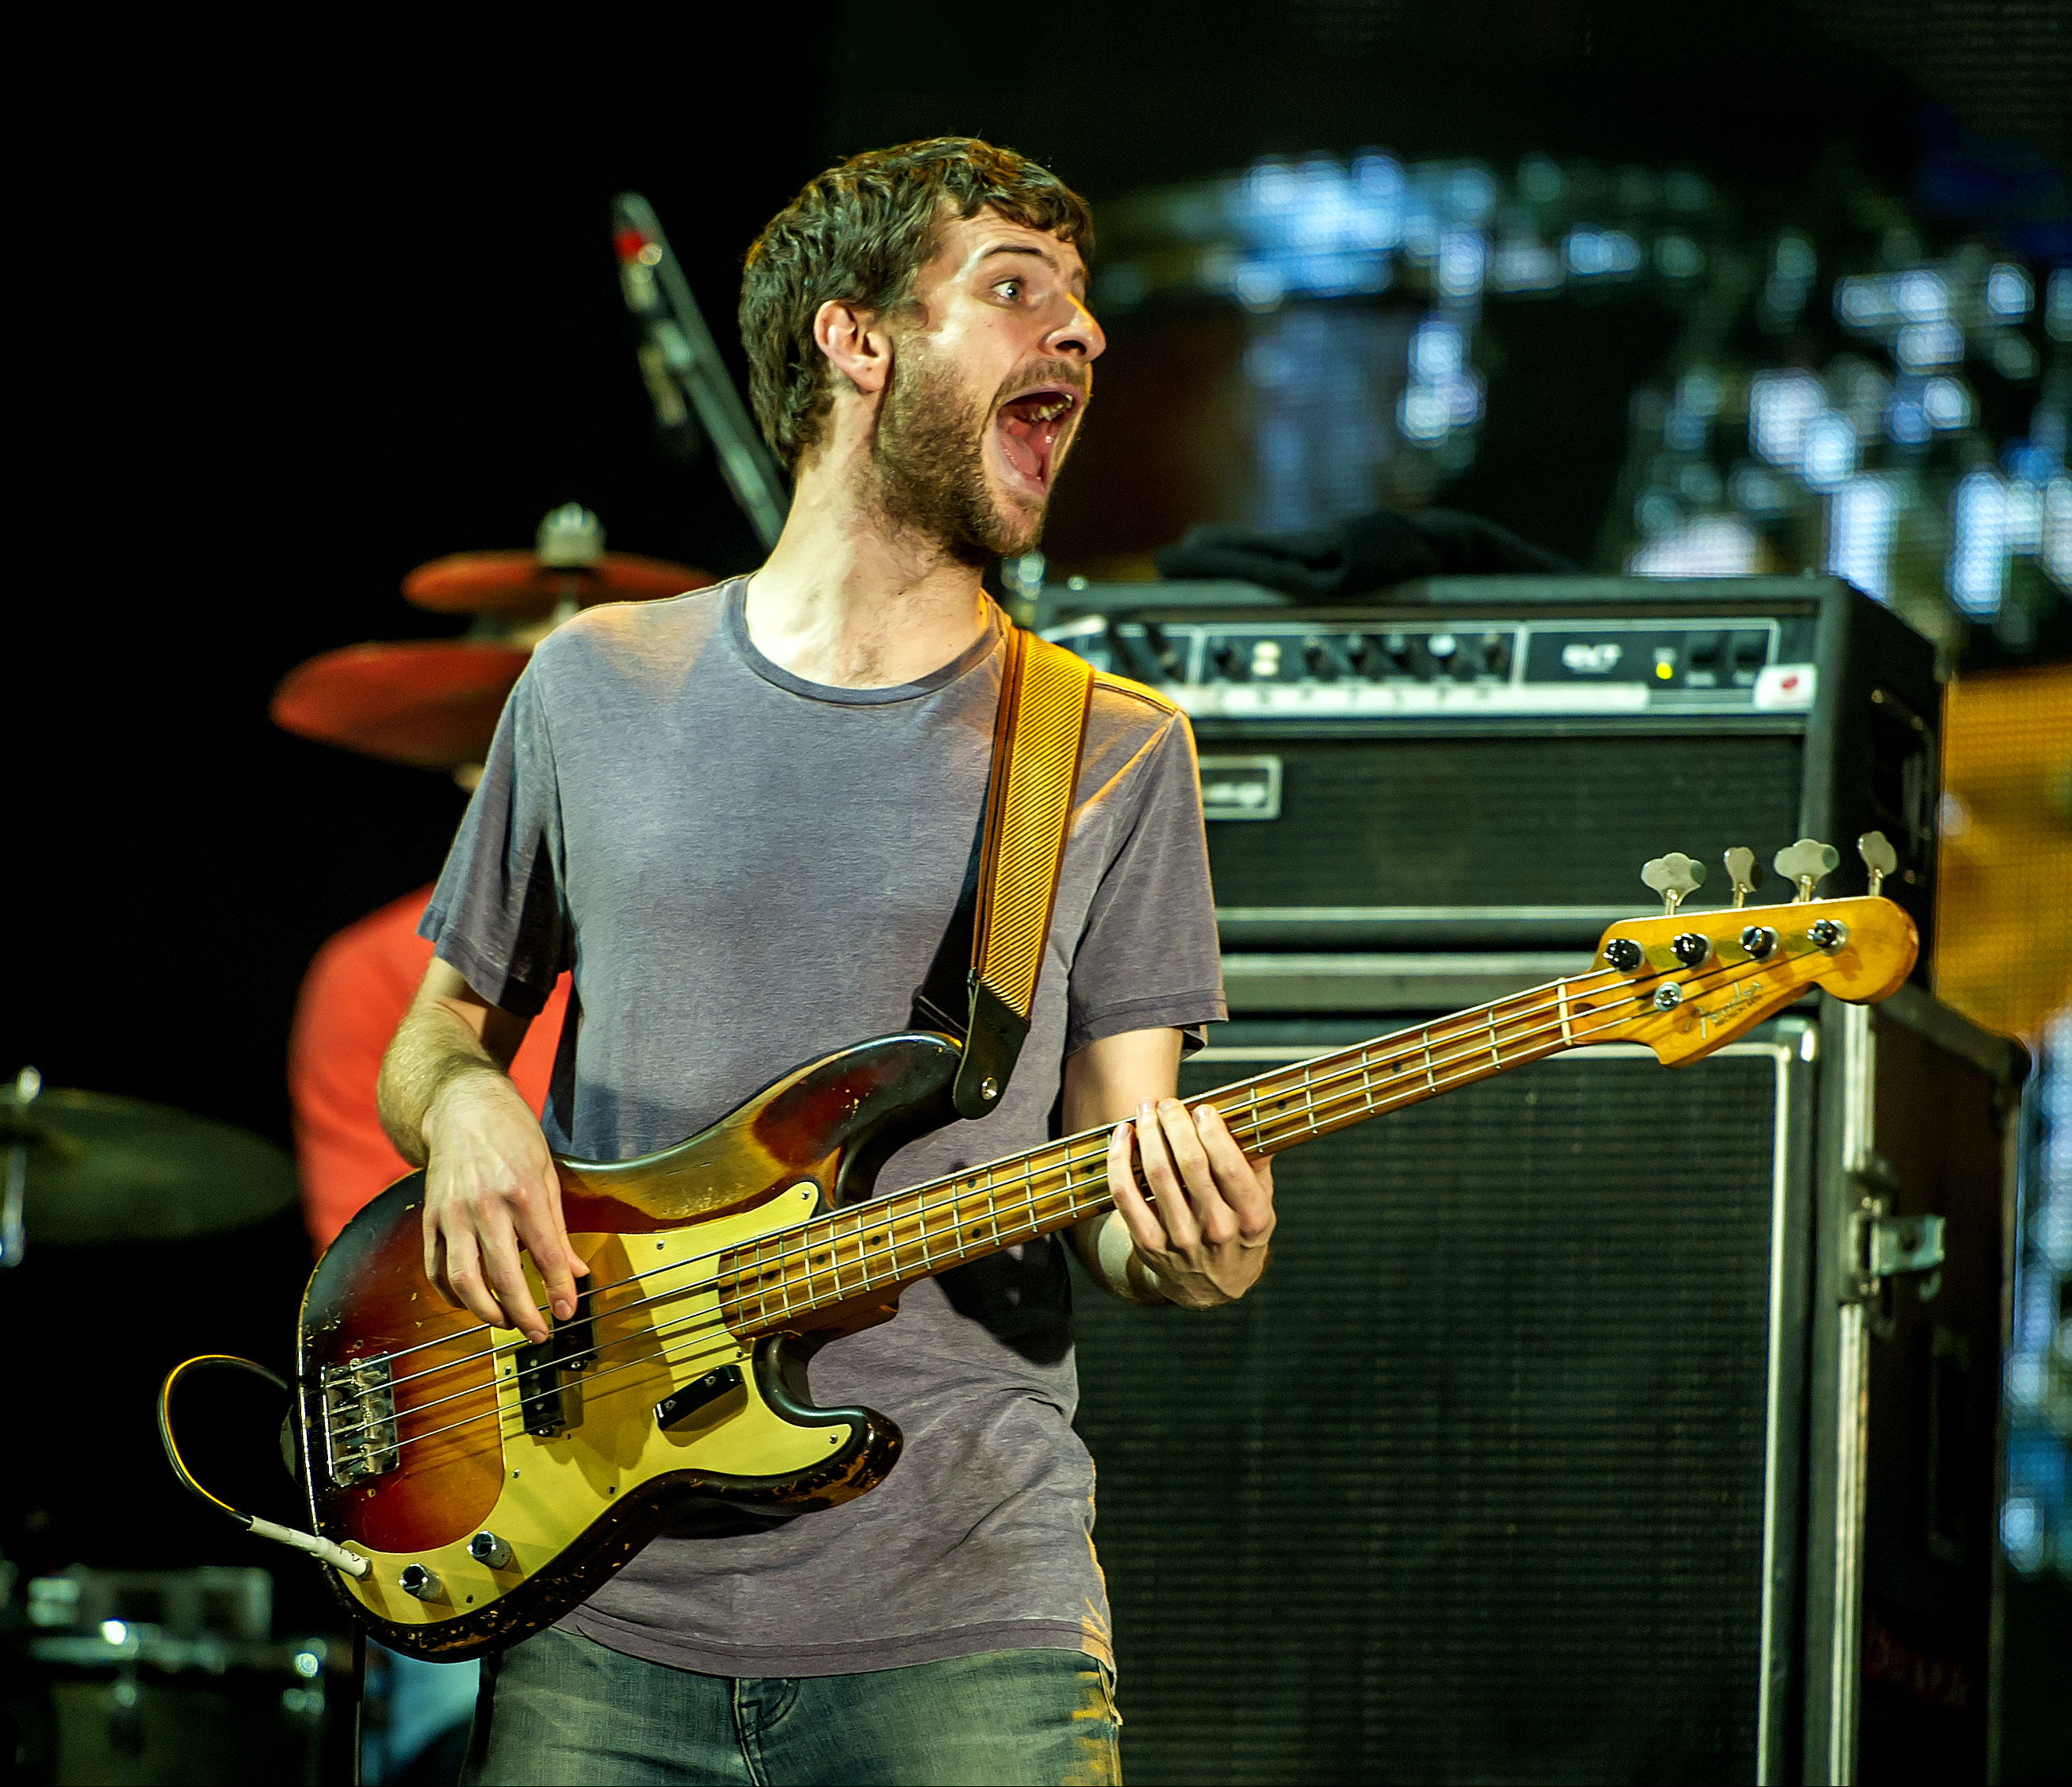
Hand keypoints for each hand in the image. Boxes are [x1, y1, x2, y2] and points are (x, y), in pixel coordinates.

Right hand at [420, 1069, 585, 1341]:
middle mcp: (483, 1205)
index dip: (558, 1289)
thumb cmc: (511, 1134)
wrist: (461, 1106)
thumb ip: (558, 1226)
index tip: (567, 1313)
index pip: (544, 1254)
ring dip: (485, 1312)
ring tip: (506, 1323)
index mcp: (521, 1191)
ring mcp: (451, 1214)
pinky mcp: (430, 1218)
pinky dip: (451, 1295)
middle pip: (502, 1276)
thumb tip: (575, 1270)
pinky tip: (471, 1303)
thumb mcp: (547, 1172)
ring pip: (462, 1280)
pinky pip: (435, 1269)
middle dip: (523, 1313)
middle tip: (539, 1333)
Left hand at [1107, 1099, 1274, 1308]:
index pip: (1230, 1166)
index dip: (1213, 1132)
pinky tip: (1122, 1137)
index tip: (1203, 1109)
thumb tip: (1253, 1118)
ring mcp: (1181, 1240)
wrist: (1211, 1288)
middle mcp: (1217, 1230)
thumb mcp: (1261, 1205)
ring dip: (1148, 1134)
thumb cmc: (1238, 1233)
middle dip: (1176, 1124)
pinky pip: (1125, 1196)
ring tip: (1146, 1109)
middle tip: (1168, 1103)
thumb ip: (1257, 1164)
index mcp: (1251, 1218)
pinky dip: (1120, 1161)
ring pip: (1157, 1174)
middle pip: (1191, 1164)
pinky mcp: (1149, 1244)